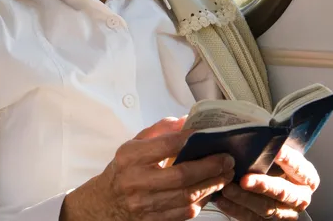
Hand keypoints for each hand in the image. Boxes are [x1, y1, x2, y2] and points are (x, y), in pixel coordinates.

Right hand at [61, 117, 234, 220]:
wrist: (106, 203)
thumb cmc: (125, 168)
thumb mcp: (134, 143)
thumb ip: (159, 130)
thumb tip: (185, 121)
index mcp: (130, 157)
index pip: (166, 145)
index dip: (190, 139)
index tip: (206, 135)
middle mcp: (136, 181)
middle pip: (181, 175)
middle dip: (209, 166)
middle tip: (227, 159)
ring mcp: (144, 205)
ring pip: (186, 196)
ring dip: (211, 185)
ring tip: (225, 174)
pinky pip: (184, 213)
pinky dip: (201, 201)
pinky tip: (210, 190)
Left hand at [215, 145, 319, 219]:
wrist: (271, 175)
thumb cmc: (273, 159)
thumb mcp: (279, 151)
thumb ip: (273, 146)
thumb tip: (261, 134)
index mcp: (306, 178)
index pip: (300, 169)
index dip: (288, 160)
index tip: (275, 151)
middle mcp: (299, 197)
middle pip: (283, 193)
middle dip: (263, 185)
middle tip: (244, 179)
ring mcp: (285, 212)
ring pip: (266, 209)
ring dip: (245, 199)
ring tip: (227, 188)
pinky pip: (252, 218)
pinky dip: (235, 209)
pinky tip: (222, 199)